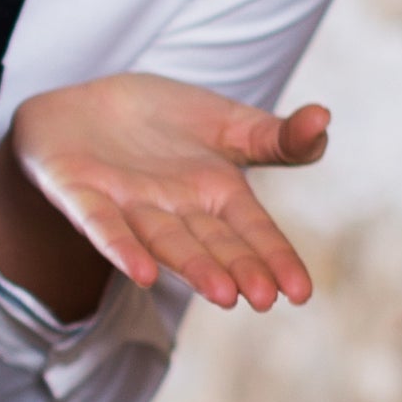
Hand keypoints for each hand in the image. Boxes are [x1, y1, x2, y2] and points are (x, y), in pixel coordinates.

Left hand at [0, 73, 331, 317]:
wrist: (86, 102)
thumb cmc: (162, 121)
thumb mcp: (228, 123)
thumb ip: (275, 136)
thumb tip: (323, 116)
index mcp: (215, 195)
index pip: (252, 231)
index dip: (275, 258)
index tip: (301, 293)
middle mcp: (174, 209)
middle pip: (210, 243)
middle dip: (236, 269)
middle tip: (262, 298)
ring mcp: (126, 204)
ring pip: (162, 240)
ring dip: (190, 265)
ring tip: (222, 293)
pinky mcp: (77, 192)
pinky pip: (100, 224)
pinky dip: (119, 246)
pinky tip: (140, 272)